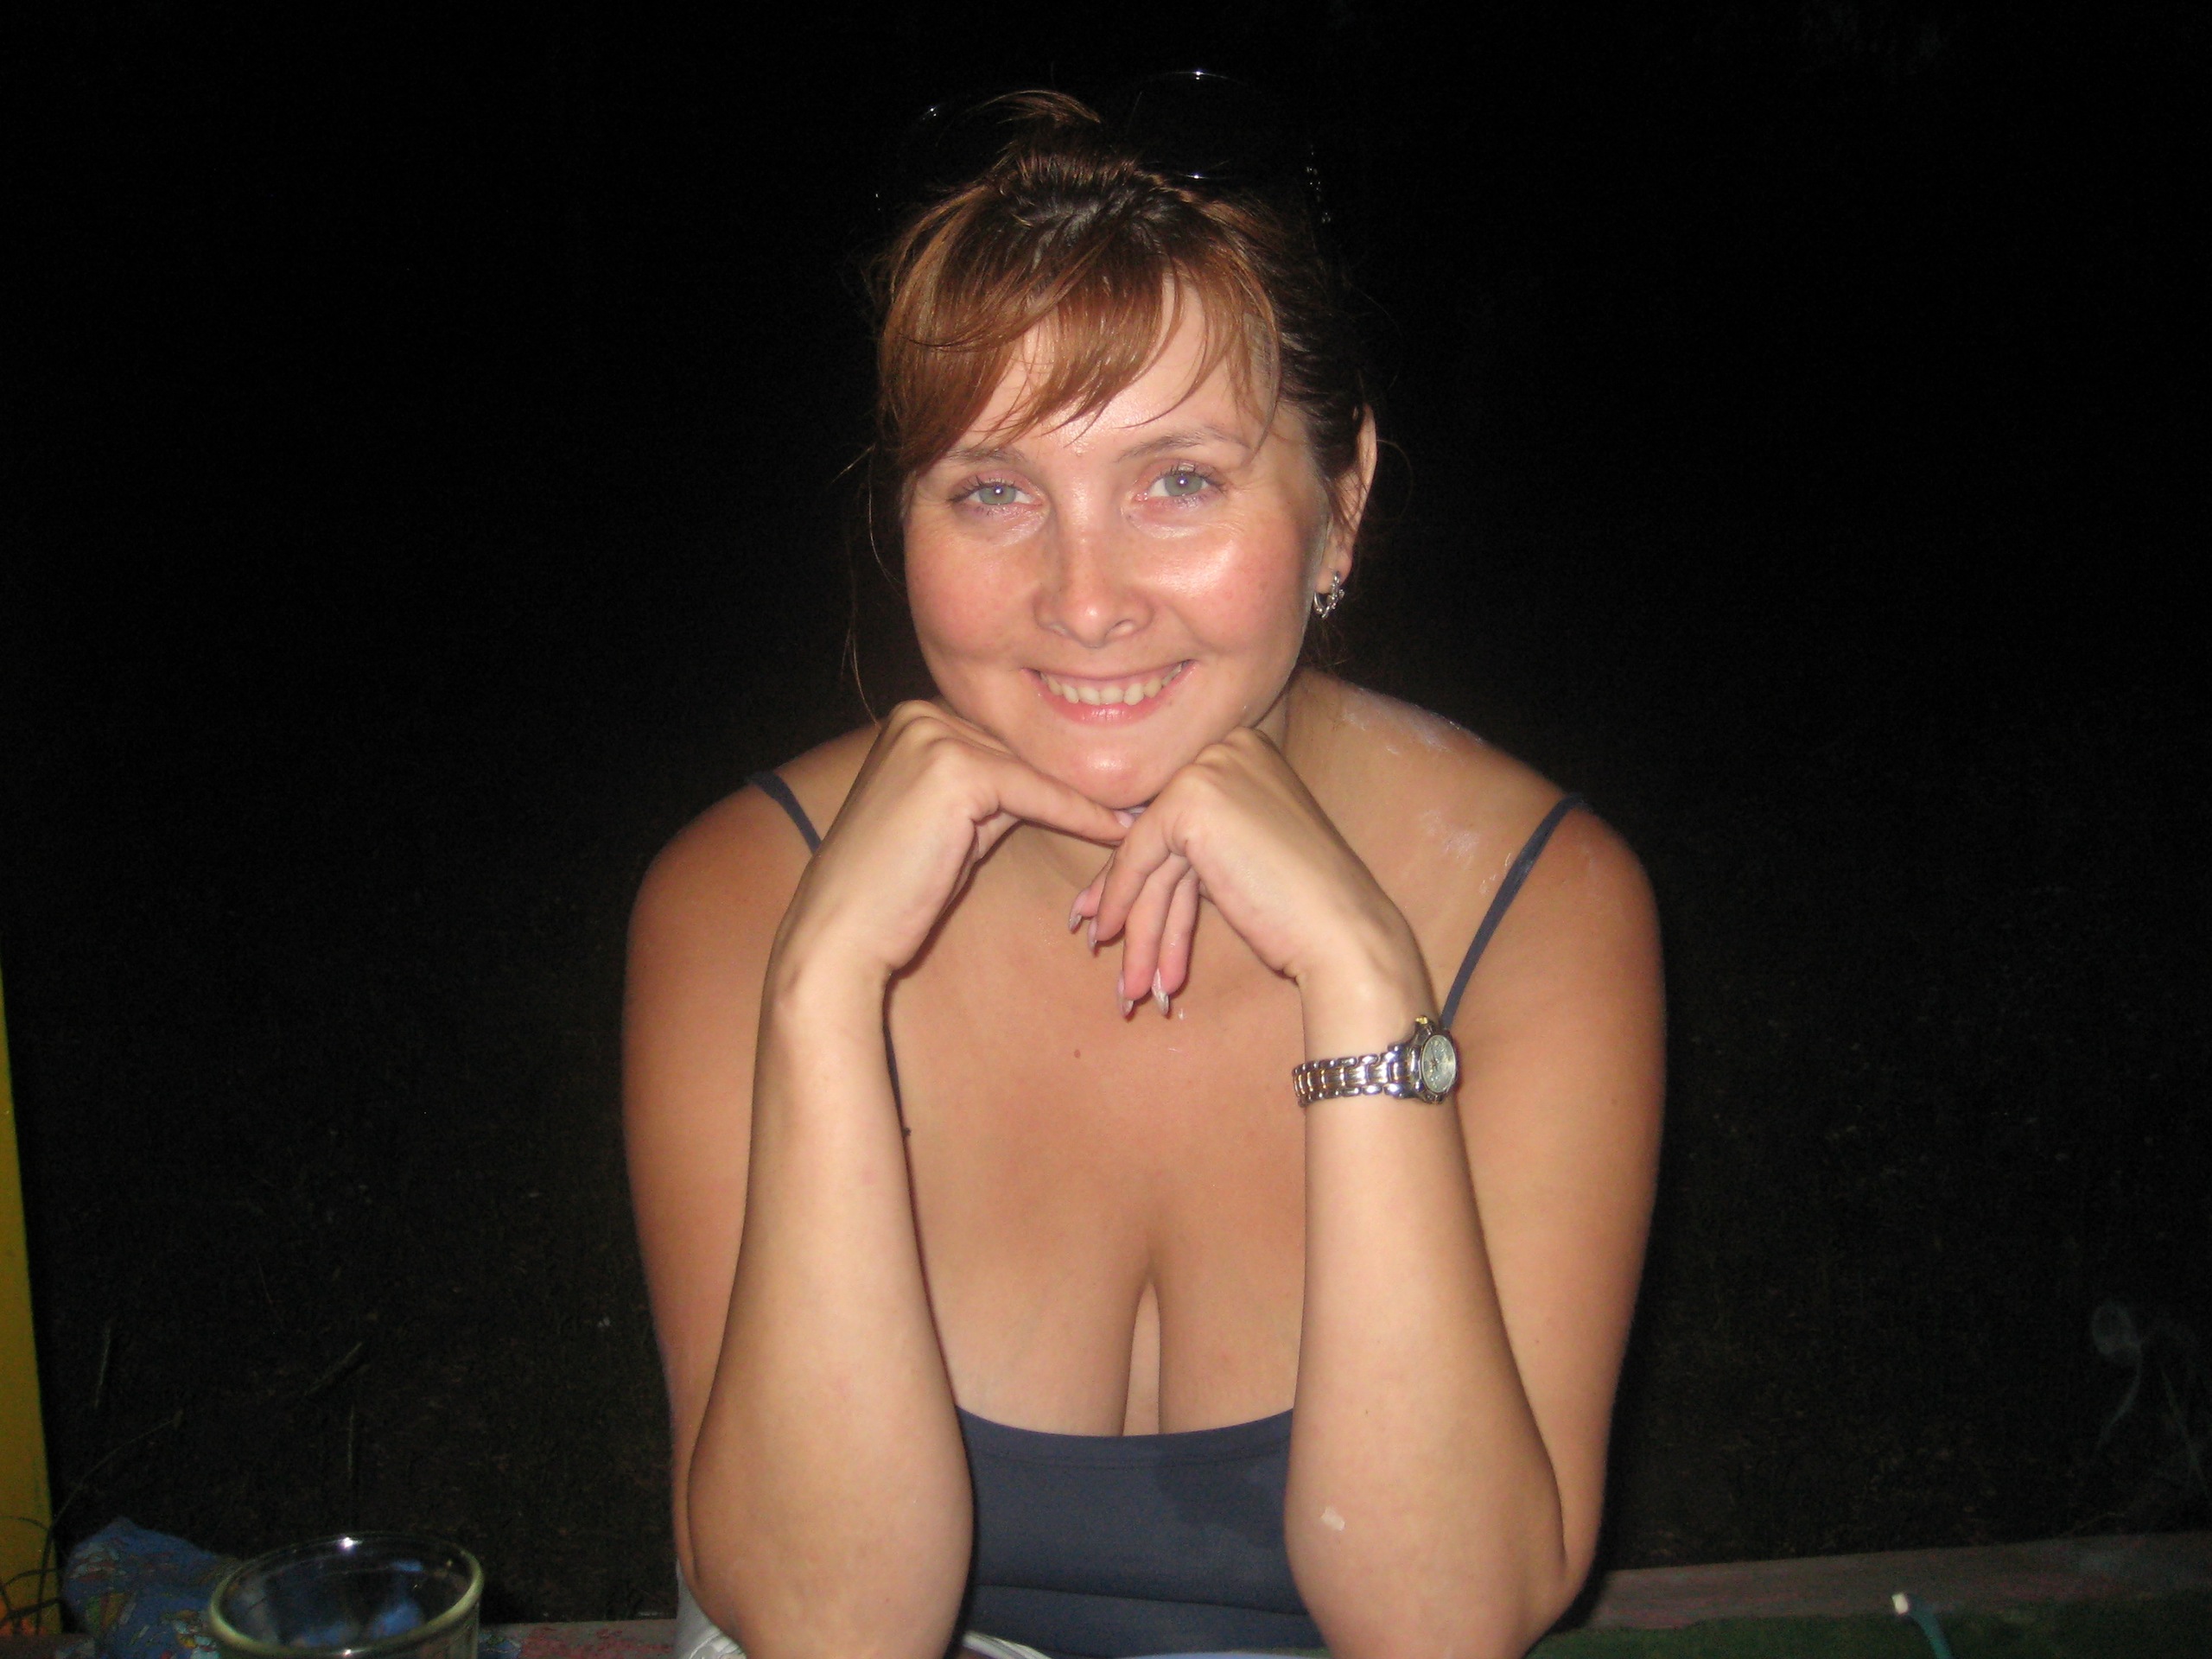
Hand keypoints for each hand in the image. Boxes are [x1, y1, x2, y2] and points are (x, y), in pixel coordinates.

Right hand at [778, 701, 1128, 985]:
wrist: (841, 930)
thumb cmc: (895, 887)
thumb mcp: (953, 821)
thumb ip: (995, 790)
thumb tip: (1061, 785)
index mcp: (915, 717)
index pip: (1005, 738)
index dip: (1057, 768)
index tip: (1116, 787)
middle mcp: (920, 713)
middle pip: (1021, 747)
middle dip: (1076, 778)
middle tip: (1141, 797)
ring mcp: (933, 737)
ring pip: (1033, 768)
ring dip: (1086, 796)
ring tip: (1140, 812)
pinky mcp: (953, 770)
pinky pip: (1036, 793)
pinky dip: (1079, 815)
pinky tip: (1117, 832)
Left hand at [1073, 728, 1430, 1027]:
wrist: (1343, 932)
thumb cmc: (1306, 905)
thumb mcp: (1243, 856)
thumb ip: (1197, 848)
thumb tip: (1128, 867)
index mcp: (1248, 751)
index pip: (1179, 817)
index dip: (1144, 872)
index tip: (1112, 911)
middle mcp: (1228, 748)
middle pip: (1164, 837)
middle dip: (1132, 898)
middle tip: (1100, 940)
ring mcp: (1209, 771)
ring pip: (1151, 856)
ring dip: (1137, 922)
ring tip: (1127, 979)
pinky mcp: (1191, 803)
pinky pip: (1137, 858)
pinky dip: (1121, 902)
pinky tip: (1114, 942)